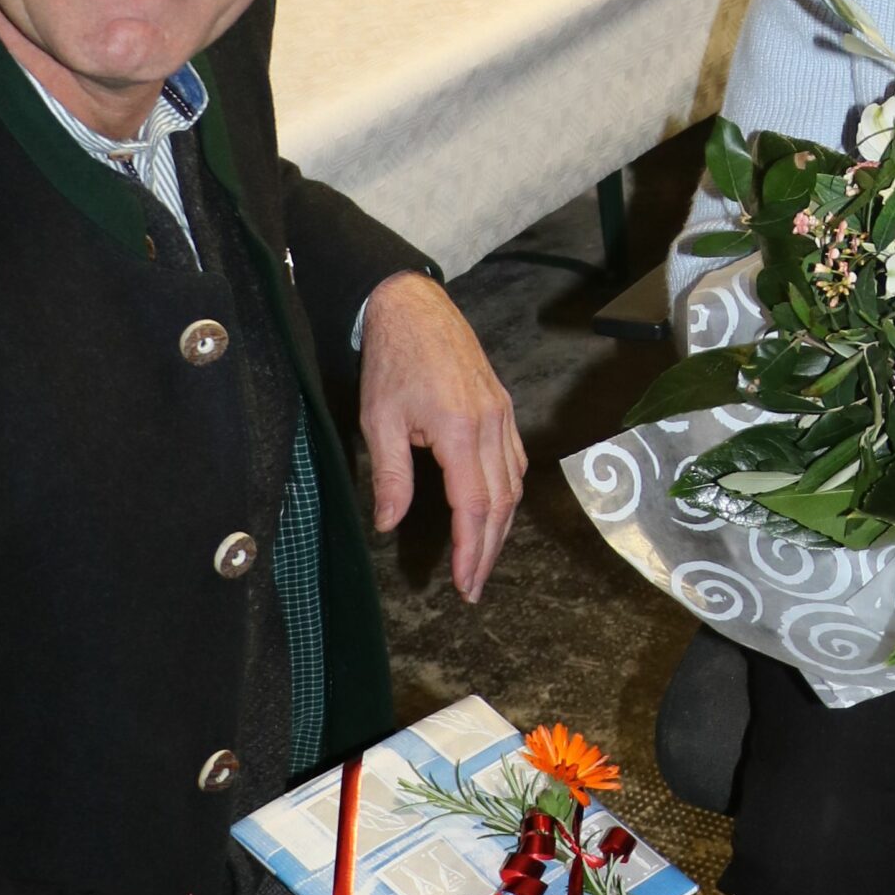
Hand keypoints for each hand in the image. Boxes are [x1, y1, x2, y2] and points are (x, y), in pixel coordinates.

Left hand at [358, 272, 525, 601]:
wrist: (413, 307)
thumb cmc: (392, 359)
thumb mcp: (379, 419)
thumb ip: (389, 475)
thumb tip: (387, 522)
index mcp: (460, 430)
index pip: (474, 505)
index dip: (471, 549)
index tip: (465, 583)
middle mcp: (491, 426)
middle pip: (501, 503)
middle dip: (488, 550)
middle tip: (474, 586)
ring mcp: (503, 416)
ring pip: (514, 485)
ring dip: (501, 527)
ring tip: (483, 559)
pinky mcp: (504, 410)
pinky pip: (515, 462)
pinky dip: (508, 495)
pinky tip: (495, 512)